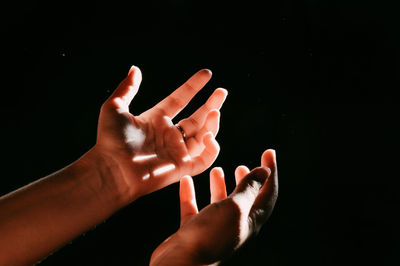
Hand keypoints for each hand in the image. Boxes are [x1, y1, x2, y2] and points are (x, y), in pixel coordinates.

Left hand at [93, 66, 226, 201]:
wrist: (112, 170)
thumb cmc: (110, 141)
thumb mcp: (114, 107)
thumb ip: (127, 88)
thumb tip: (135, 68)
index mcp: (156, 119)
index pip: (180, 99)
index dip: (193, 86)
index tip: (207, 74)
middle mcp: (169, 135)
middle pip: (197, 117)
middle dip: (211, 104)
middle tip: (222, 92)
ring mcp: (176, 151)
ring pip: (204, 135)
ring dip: (213, 123)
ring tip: (215, 110)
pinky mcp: (182, 168)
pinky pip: (205, 159)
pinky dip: (212, 149)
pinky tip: (209, 136)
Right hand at [150, 149, 277, 265]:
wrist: (181, 263)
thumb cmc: (211, 236)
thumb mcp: (235, 207)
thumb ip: (248, 189)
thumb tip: (264, 172)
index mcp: (250, 220)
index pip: (267, 193)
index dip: (270, 172)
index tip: (269, 152)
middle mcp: (233, 225)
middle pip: (244, 200)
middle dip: (245, 181)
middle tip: (243, 166)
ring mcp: (212, 229)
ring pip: (219, 203)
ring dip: (219, 186)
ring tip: (217, 170)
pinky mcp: (193, 231)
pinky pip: (193, 208)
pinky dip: (190, 193)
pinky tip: (186, 180)